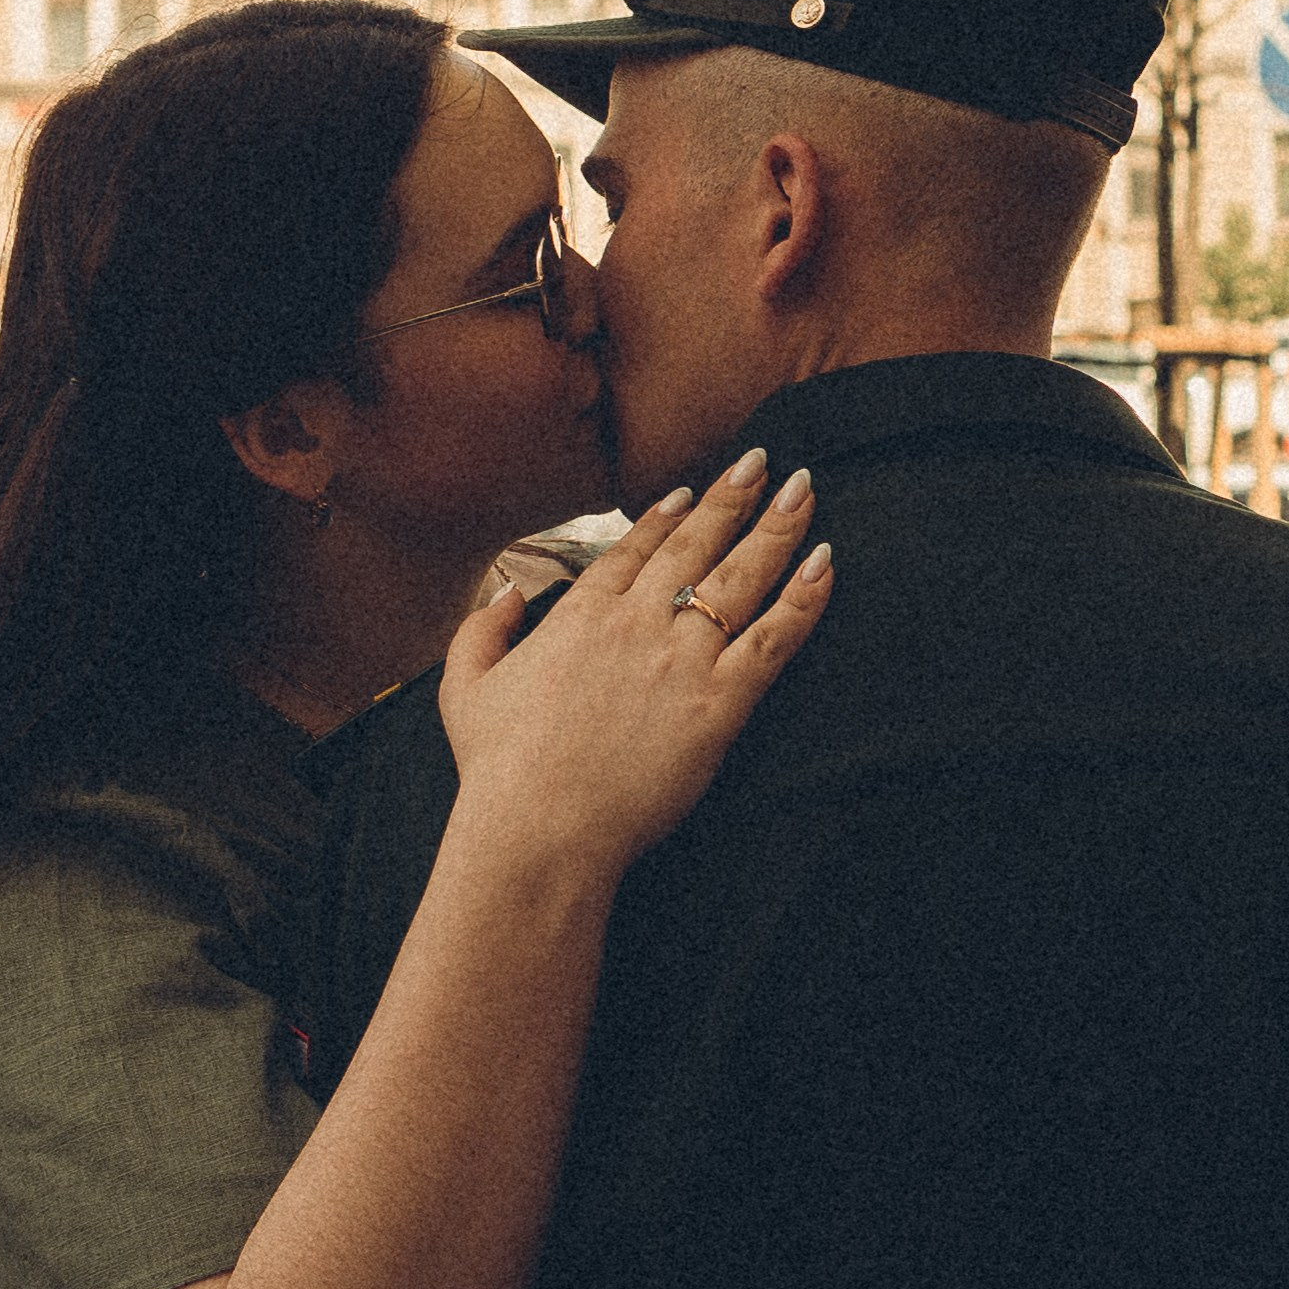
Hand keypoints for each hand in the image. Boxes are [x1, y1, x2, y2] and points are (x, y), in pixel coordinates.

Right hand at [438, 450, 829, 880]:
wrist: (541, 827)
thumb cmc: (499, 768)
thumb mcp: (464, 687)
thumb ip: (482, 628)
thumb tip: (506, 590)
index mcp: (581, 615)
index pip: (634, 549)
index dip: (667, 517)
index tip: (691, 492)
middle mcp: (637, 622)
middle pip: (696, 544)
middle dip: (732, 497)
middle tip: (762, 462)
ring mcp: (683, 658)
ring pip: (743, 576)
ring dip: (778, 527)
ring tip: (804, 490)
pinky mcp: (720, 702)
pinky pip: (774, 638)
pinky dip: (804, 598)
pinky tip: (825, 564)